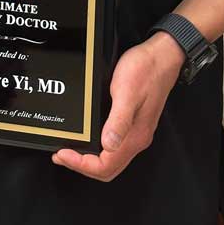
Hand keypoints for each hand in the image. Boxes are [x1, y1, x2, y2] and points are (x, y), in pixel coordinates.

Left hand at [51, 33, 183, 181]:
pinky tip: (88, 136)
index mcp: (135, 136)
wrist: (162, 56)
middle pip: (108, 168)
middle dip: (82, 166)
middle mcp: (136, 138)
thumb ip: (118, 121)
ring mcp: (136, 131)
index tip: (63, 153)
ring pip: (111, 158)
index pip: (106, 166)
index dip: (81, 165)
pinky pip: (114, 145)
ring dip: (89, 158)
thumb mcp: (126, 93)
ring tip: (70, 149)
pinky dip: (97, 147)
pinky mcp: (133, 122)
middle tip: (61, 155)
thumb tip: (107, 145)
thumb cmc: (146, 70)